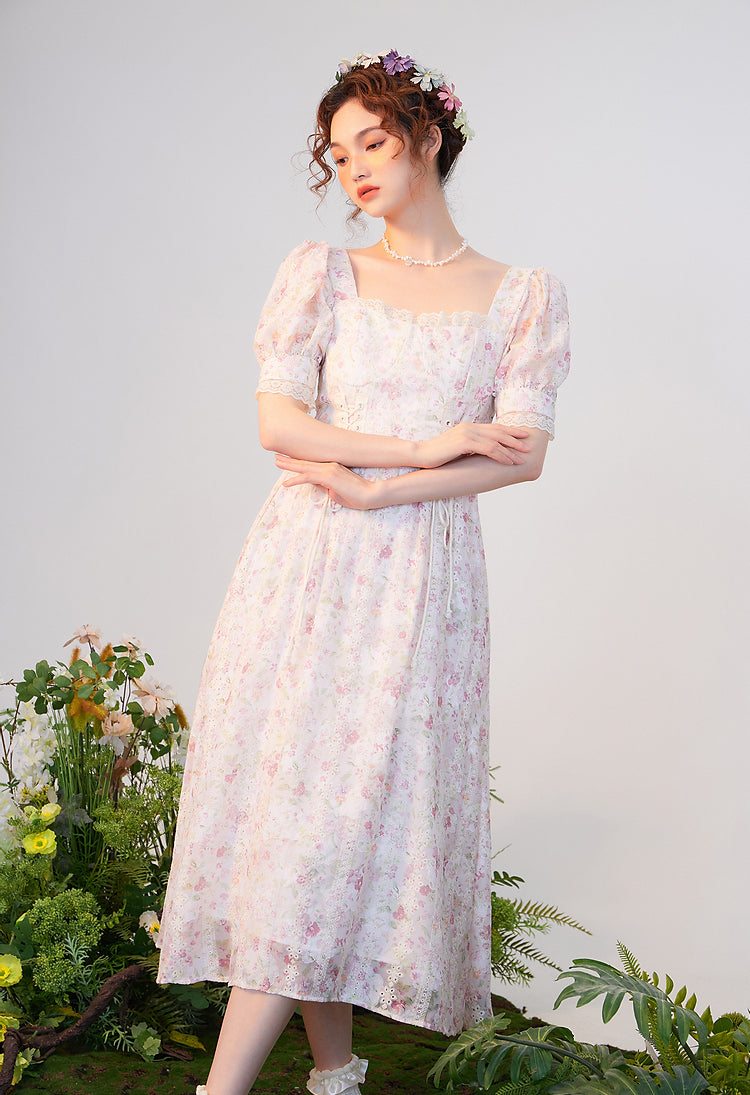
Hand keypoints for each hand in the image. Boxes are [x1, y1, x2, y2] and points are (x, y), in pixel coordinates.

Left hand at [274, 454, 380, 509]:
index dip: (298, 462)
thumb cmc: (356, 495)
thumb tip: (314, 486)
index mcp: (331, 468)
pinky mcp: (329, 477)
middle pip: (305, 462)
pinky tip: (286, 483)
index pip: (311, 464)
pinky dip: (296, 480)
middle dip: (289, 460)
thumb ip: (324, 486)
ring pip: (304, 467)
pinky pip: (308, 478)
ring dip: (289, 465)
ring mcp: (329, 469)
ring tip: (277, 462)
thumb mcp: (335, 491)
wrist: (371, 495)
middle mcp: (329, 465)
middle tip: (276, 456)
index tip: (287, 460)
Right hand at [414, 423, 531, 468]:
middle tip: (528, 445)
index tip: (523, 436)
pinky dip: (501, 455)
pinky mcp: (464, 442)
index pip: (494, 428)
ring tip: (522, 457)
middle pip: (498, 431)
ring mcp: (467, 433)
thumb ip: (470, 447)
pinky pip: (488, 449)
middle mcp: (470, 427)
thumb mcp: (457, 448)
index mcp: (469, 427)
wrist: (420, 454)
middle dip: (515, 438)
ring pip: (496, 441)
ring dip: (511, 450)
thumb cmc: (437, 455)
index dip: (510, 431)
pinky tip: (509, 461)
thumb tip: (482, 454)